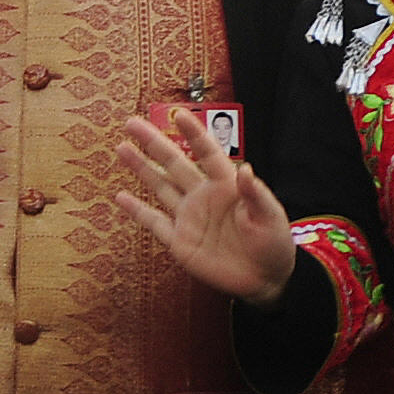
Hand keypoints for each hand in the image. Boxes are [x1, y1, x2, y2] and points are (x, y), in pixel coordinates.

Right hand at [112, 107, 295, 301]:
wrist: (265, 278)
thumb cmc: (274, 243)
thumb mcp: (270, 217)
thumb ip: (256, 195)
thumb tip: (245, 170)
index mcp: (226, 185)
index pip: (205, 153)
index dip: (192, 134)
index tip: (177, 114)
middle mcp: (203, 196)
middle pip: (173, 164)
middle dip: (153, 143)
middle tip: (132, 123)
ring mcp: (189, 218)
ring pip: (160, 187)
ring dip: (141, 168)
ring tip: (121, 148)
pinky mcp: (180, 242)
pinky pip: (154, 223)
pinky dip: (137, 211)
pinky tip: (120, 197)